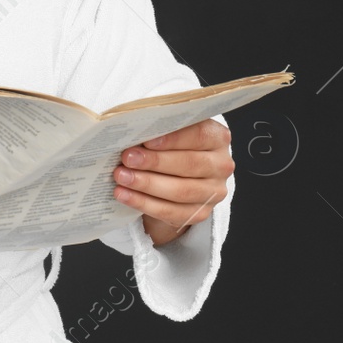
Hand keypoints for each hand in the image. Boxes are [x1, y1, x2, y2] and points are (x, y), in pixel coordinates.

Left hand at [114, 117, 232, 246]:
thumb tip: (134, 131)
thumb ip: (161, 129)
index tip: (147, 140)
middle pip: (189, 164)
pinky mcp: (200, 213)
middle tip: (127, 158)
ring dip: (146, 184)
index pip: (200, 135)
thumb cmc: (174, 145)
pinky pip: (170, 212)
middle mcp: (221, 165)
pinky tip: (124, 195)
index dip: (173, 139)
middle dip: (155, 162)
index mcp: (218, 137)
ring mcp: (213, 192)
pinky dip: (143, 203)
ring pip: (180, 191)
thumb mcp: (174, 131)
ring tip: (121, 177)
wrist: (180, 175)